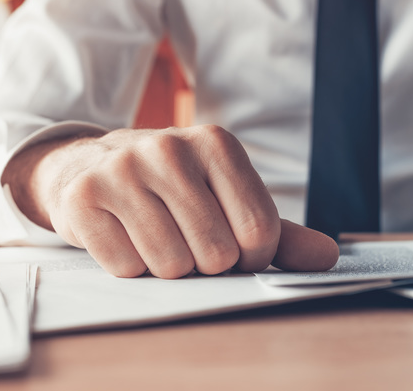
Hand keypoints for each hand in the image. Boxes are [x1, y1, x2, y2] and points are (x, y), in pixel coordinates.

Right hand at [2, 125, 338, 277]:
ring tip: (154, 234)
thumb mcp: (224, 195)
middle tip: (187, 238)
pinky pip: (126, 267)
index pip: (260, 231)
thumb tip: (327, 258)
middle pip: (217, 254)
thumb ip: (276, 229)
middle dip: (206, 264)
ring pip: (171, 265)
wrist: (88, 164)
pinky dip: (130, 265)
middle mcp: (170, 149)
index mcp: (216, 144)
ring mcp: (124, 170)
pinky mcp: (85, 197)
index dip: (253, 258)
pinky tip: (123, 234)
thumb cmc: (169, 186)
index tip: (235, 249)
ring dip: (167, 267)